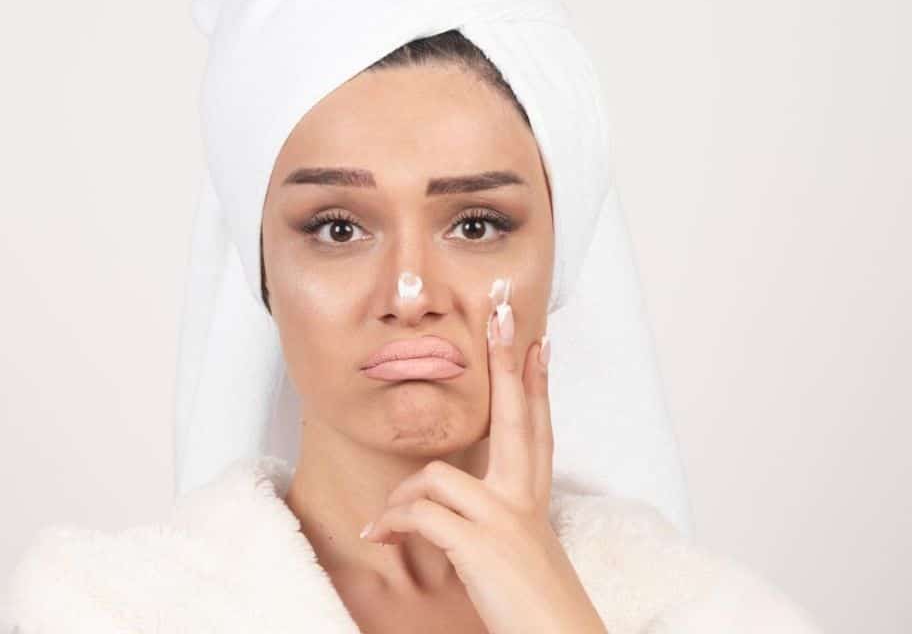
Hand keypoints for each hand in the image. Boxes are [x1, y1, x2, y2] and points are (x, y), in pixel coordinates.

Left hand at [359, 278, 606, 633]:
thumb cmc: (536, 613)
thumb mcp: (517, 558)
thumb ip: (495, 526)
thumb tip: (455, 514)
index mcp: (533, 505)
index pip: (538, 431)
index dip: (536, 385)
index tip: (536, 341)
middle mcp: (524, 504)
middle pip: (517, 418)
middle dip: (506, 364)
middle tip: (501, 313)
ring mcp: (504, 521)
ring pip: (437, 477)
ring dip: (403, 499)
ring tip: (387, 523)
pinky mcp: (480, 544)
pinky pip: (419, 515)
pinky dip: (393, 524)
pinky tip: (380, 538)